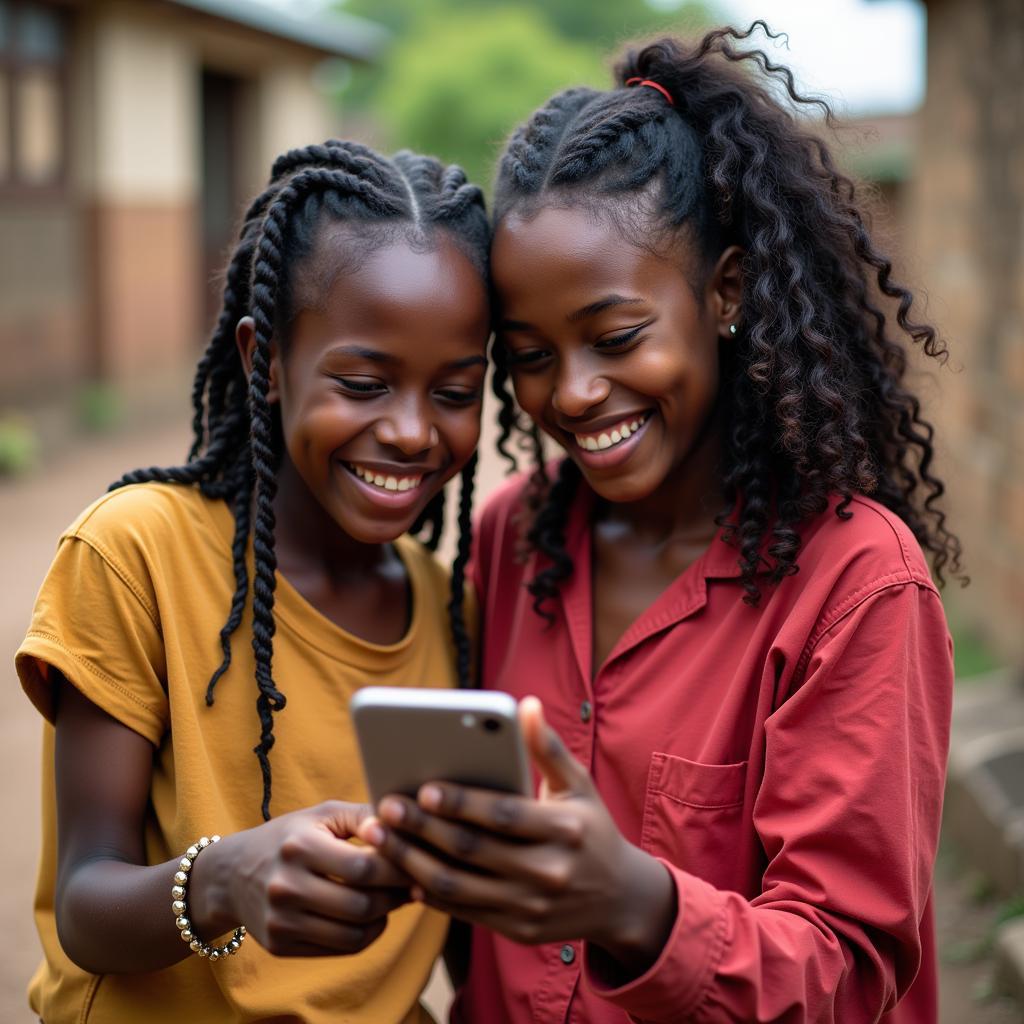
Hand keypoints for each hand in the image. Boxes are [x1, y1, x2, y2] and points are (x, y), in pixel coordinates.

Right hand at [191, 800, 412, 956]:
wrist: (233, 874)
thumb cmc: (291, 836)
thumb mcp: (322, 814)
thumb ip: (363, 816)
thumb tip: (405, 823)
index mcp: (299, 847)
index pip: (363, 867)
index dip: (398, 868)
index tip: (420, 861)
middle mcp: (286, 886)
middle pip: (361, 904)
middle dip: (397, 896)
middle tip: (416, 883)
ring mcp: (280, 921)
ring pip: (354, 933)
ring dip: (386, 918)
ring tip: (398, 899)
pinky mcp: (280, 945)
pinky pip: (339, 949)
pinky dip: (366, 935)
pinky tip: (374, 916)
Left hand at [357, 698, 675, 975]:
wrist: (620, 899)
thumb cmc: (590, 829)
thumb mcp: (579, 786)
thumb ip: (548, 747)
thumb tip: (525, 705)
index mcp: (563, 830)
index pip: (503, 815)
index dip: (462, 804)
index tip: (424, 789)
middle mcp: (548, 871)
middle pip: (473, 850)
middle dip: (423, 829)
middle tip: (386, 809)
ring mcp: (531, 906)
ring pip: (459, 886)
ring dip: (413, 862)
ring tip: (381, 839)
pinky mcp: (519, 931)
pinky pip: (465, 912)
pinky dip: (431, 895)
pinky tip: (405, 874)